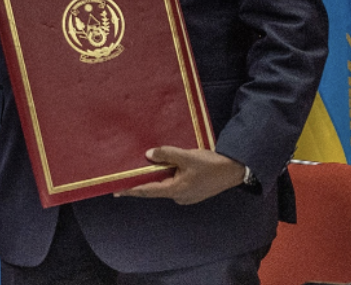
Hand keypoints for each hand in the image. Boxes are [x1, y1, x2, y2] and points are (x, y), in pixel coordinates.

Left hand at [115, 147, 245, 204]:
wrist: (234, 171)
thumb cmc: (211, 164)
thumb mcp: (187, 156)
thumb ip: (166, 154)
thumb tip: (148, 155)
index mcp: (176, 190)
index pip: (147, 190)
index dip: (131, 190)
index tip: (116, 191)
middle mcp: (179, 196)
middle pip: (155, 187)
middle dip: (143, 179)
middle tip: (128, 172)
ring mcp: (186, 196)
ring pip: (166, 184)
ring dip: (158, 175)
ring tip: (149, 164)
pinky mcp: (192, 191)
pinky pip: (175, 183)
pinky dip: (168, 175)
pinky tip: (167, 165)